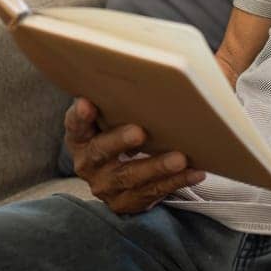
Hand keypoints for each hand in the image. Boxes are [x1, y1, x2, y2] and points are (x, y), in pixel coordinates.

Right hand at [64, 98, 205, 213]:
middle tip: (139, 132)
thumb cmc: (121, 133)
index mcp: (81, 138)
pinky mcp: (126, 202)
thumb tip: (144, 68)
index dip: (80, 116)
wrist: (122, 177)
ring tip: (179, 158)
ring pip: (131, 176)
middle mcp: (88, 164)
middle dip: (120, 141)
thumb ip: (119, 102)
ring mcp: (106, 186)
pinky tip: (195, 171)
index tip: (88, 103)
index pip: (75, 125)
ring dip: (157, 166)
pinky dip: (176, 181)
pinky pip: (153, 192)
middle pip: (101, 152)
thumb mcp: (113, 119)